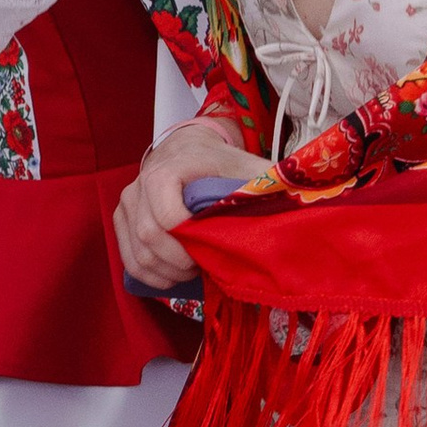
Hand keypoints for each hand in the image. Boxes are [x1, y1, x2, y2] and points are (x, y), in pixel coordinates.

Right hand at [114, 116, 270, 290]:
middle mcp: (140, 183)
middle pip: (150, 239)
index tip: (209, 252)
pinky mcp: (121, 219)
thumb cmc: (222, 163)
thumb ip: (271, 182)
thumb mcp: (248, 167)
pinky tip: (172, 277)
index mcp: (169, 169)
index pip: (167, 216)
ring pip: (137, 254)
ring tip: (191, 272)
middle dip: (179, 263)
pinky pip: (128, 259)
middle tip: (203, 268)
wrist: (189, 149)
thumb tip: (305, 201)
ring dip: (166, 274)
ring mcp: (126, 202)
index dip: (188, 243)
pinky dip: (150, 276)